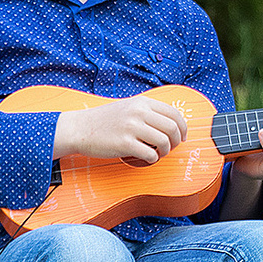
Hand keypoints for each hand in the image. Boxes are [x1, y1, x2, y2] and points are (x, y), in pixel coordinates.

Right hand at [54, 95, 188, 164]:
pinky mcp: (125, 144)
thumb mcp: (128, 107)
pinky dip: (152, 159)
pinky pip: (150, 154)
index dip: (183, 127)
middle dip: (176, 141)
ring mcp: (132, 128)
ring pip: (164, 141)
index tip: (182, 136)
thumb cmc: (104, 121)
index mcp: (142, 102)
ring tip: (158, 153)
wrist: (79, 128)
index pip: (174, 113)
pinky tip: (146, 157)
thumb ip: (148, 112)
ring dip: (165, 151)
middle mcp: (139, 112)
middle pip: (173, 128)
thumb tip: (171, 124)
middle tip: (171, 148)